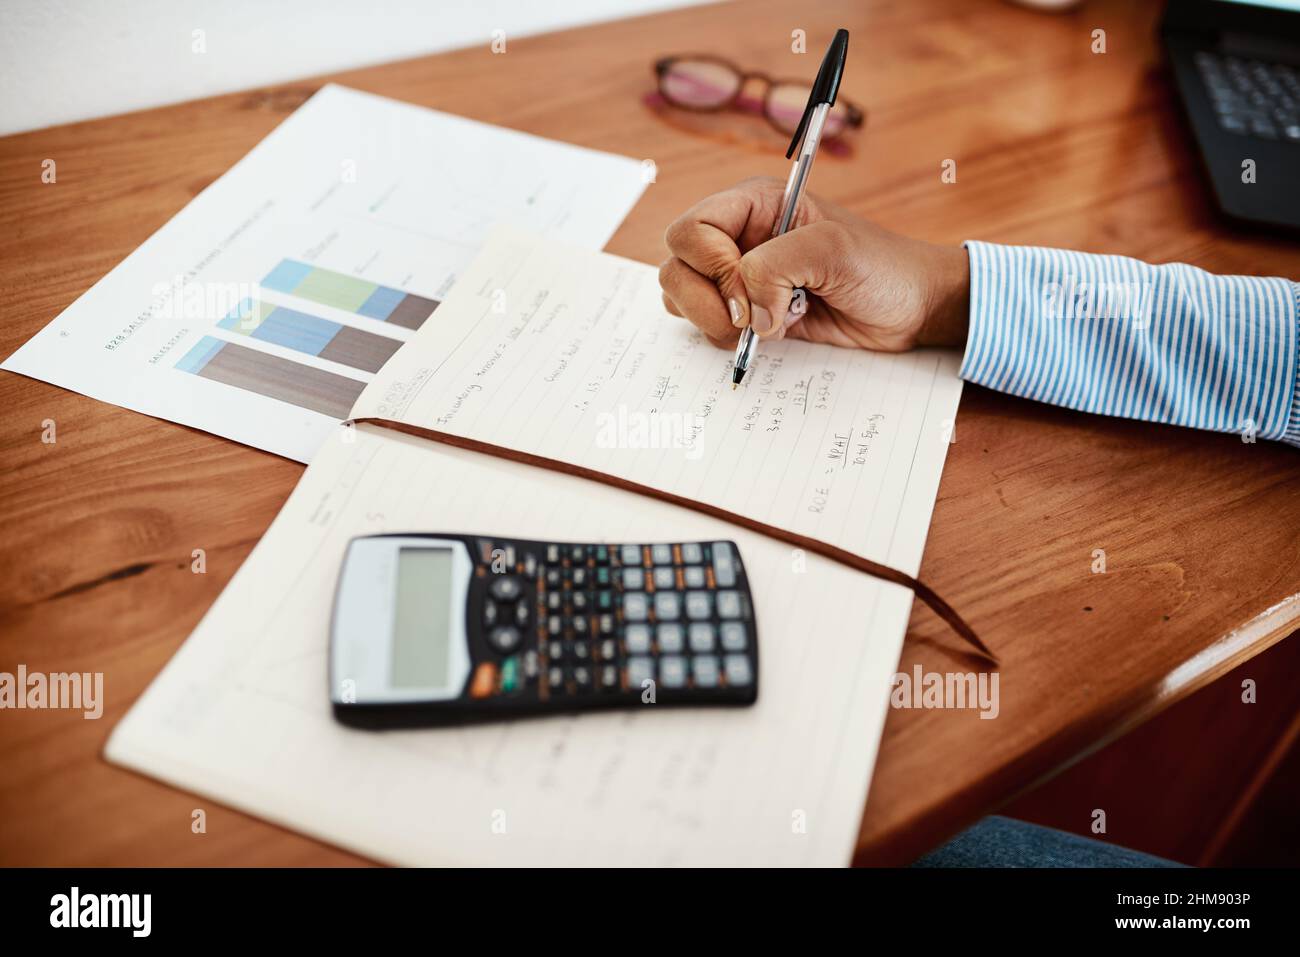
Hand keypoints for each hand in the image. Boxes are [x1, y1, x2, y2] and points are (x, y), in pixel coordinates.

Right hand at [658, 176, 969, 350]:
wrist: (911, 308)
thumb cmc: (882, 267)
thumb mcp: (834, 250)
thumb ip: (777, 266)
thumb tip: (748, 310)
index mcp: (753, 204)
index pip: (690, 230)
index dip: (710, 264)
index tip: (751, 288)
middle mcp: (738, 238)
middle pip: (676, 267)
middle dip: (708, 300)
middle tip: (755, 318)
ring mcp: (738, 278)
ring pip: (681, 298)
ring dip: (715, 322)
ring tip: (766, 325)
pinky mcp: (747, 313)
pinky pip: (706, 325)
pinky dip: (726, 338)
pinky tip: (771, 333)